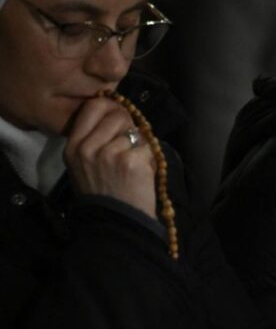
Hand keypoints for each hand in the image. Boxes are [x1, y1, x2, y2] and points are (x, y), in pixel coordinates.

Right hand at [65, 96, 156, 218]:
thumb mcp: (85, 165)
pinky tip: (142, 174)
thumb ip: (95, 139)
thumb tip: (117, 113)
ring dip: (139, 145)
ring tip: (134, 164)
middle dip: (129, 125)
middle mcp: (87, 148)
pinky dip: (149, 159)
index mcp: (74, 146)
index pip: (92, 107)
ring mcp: (108, 154)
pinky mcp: (130, 161)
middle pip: (117, 114)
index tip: (120, 116)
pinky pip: (146, 147)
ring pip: (134, 131)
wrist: (117, 222)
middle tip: (131, 142)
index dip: (111, 107)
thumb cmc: (105, 193)